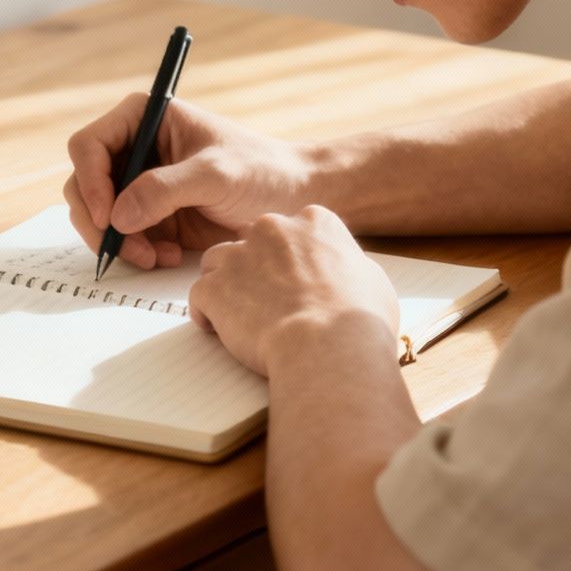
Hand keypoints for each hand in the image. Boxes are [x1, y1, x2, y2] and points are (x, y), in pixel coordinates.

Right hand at [64, 96, 321, 269]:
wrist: (295, 198)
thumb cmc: (264, 170)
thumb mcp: (217, 174)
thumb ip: (166, 189)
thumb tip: (117, 215)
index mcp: (145, 118)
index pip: (89, 146)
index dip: (90, 182)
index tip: (107, 216)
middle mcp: (136, 149)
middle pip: (84, 184)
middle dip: (99, 220)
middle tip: (121, 249)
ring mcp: (141, 184)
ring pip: (100, 216)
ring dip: (119, 242)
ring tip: (154, 256)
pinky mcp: (153, 215)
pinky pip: (124, 238)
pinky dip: (137, 252)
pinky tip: (169, 256)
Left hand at [186, 206, 399, 376]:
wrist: (328, 348)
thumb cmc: (358, 321)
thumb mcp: (372, 281)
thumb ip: (348, 267)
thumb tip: (345, 274)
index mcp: (313, 222)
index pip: (291, 230)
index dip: (290, 258)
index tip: (294, 280)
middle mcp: (272, 228)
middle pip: (252, 241)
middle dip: (255, 267)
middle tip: (268, 300)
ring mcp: (239, 256)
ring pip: (218, 261)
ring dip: (226, 284)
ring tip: (239, 314)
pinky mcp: (215, 288)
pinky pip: (199, 295)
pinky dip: (206, 313)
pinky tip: (219, 329)